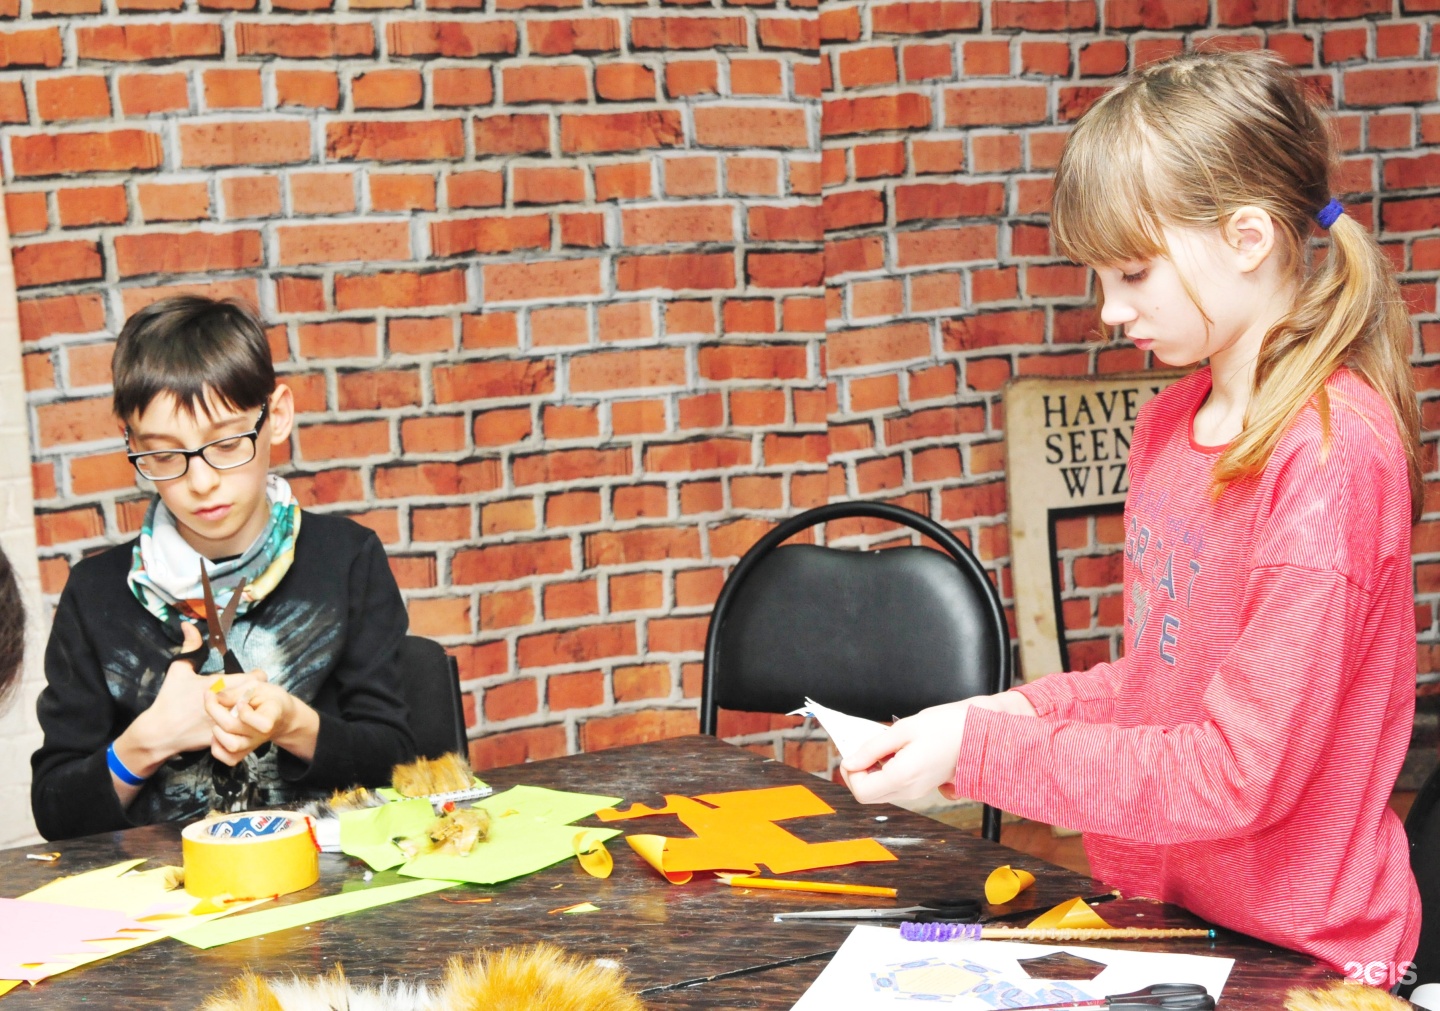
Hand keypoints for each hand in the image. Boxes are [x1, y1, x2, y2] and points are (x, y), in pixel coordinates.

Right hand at [122, 624, 257, 764]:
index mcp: (220, 684)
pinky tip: (238, 722)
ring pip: (254, 713)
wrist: (160, 732)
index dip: (257, 677)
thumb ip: (189, 646)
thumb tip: (188, 624)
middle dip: (256, 693)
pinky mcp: (226, 736)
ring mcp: (228, 721)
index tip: (252, 677)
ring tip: (245, 708)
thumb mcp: (178, 670)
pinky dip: (244, 726)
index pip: (256, 678)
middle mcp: (228, 702)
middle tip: (250, 693)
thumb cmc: (170, 699)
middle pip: (258, 695)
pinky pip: (244, 730)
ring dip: (251, 709)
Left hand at [205, 673, 318, 765]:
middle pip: (233, 727)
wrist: (280, 716)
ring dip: (217, 730)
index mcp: (271, 715)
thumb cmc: (268, 698)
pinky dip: (217, 748)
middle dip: (215, 710)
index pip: (262, 723)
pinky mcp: (244, 753)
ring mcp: (253, 745)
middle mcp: (262, 734)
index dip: (245, 713)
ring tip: (218, 719)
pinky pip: (228, 759)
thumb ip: (236, 691)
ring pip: (231, 746)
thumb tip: (214, 696)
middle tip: (212, 697)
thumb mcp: (257, 687)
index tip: (240, 702)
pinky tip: (219, 733)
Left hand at [839, 691, 1036, 804]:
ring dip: (872, 771)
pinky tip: (895, 752)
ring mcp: (917, 791)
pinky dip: (885, 772)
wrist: (979, 733)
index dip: (851, 772)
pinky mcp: (922, 787)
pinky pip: (894, 786)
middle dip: (859, 773)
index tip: (855, 752)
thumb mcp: (903, 729)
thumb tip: (850, 763)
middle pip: (867, 796)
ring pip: (879, 792)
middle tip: (865, 748)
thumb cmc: (946, 726)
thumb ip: (873, 748)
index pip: (861, 792)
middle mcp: (910, 790)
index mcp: (903, 776)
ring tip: (883, 746)